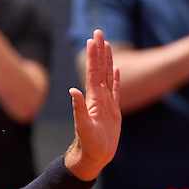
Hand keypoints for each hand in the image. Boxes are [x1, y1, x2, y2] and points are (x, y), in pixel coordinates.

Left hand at [65, 29, 121, 179]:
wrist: (93, 156)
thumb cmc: (88, 144)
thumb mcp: (83, 126)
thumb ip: (78, 108)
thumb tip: (73, 90)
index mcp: (92, 98)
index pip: (93, 71)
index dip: (93, 55)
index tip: (93, 39)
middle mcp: (98, 96)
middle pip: (99, 68)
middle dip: (99, 50)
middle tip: (98, 32)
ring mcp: (106, 102)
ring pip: (106, 75)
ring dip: (106, 60)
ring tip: (106, 45)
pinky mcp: (113, 110)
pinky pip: (115, 90)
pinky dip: (115, 78)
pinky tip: (115, 69)